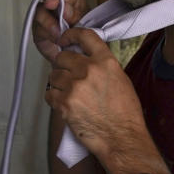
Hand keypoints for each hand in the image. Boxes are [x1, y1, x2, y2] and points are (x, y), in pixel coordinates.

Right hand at [33, 0, 87, 61]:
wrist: (79, 52)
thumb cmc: (84, 33)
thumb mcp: (87, 21)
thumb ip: (76, 14)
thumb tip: (65, 11)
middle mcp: (55, 3)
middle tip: (54, 3)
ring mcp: (45, 16)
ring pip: (40, 12)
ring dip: (50, 21)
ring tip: (59, 31)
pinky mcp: (39, 31)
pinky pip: (39, 30)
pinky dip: (48, 35)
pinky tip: (56, 39)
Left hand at [45, 28, 151, 172]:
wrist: (121, 137)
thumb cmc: (125, 114)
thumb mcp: (121, 80)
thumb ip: (102, 66)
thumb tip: (85, 60)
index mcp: (106, 62)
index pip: (84, 36)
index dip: (70, 35)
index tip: (64, 39)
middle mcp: (89, 70)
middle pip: (62, 57)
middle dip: (63, 66)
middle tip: (68, 77)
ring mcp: (74, 86)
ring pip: (53, 75)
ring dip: (58, 83)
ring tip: (70, 95)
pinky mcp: (64, 102)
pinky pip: (49, 93)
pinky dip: (54, 98)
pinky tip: (65, 105)